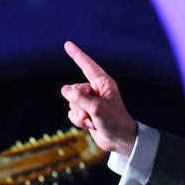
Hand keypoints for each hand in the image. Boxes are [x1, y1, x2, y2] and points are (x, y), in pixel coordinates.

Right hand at [60, 41, 137, 155]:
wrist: (120, 140)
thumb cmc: (115, 121)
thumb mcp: (97, 108)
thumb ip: (79, 98)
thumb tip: (64, 90)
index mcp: (103, 83)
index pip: (87, 65)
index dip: (77, 55)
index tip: (67, 44)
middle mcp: (96, 90)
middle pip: (74, 89)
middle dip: (78, 102)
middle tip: (91, 112)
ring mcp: (90, 102)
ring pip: (71, 102)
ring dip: (79, 114)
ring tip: (93, 120)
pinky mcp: (86, 113)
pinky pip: (72, 113)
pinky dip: (78, 121)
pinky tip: (90, 125)